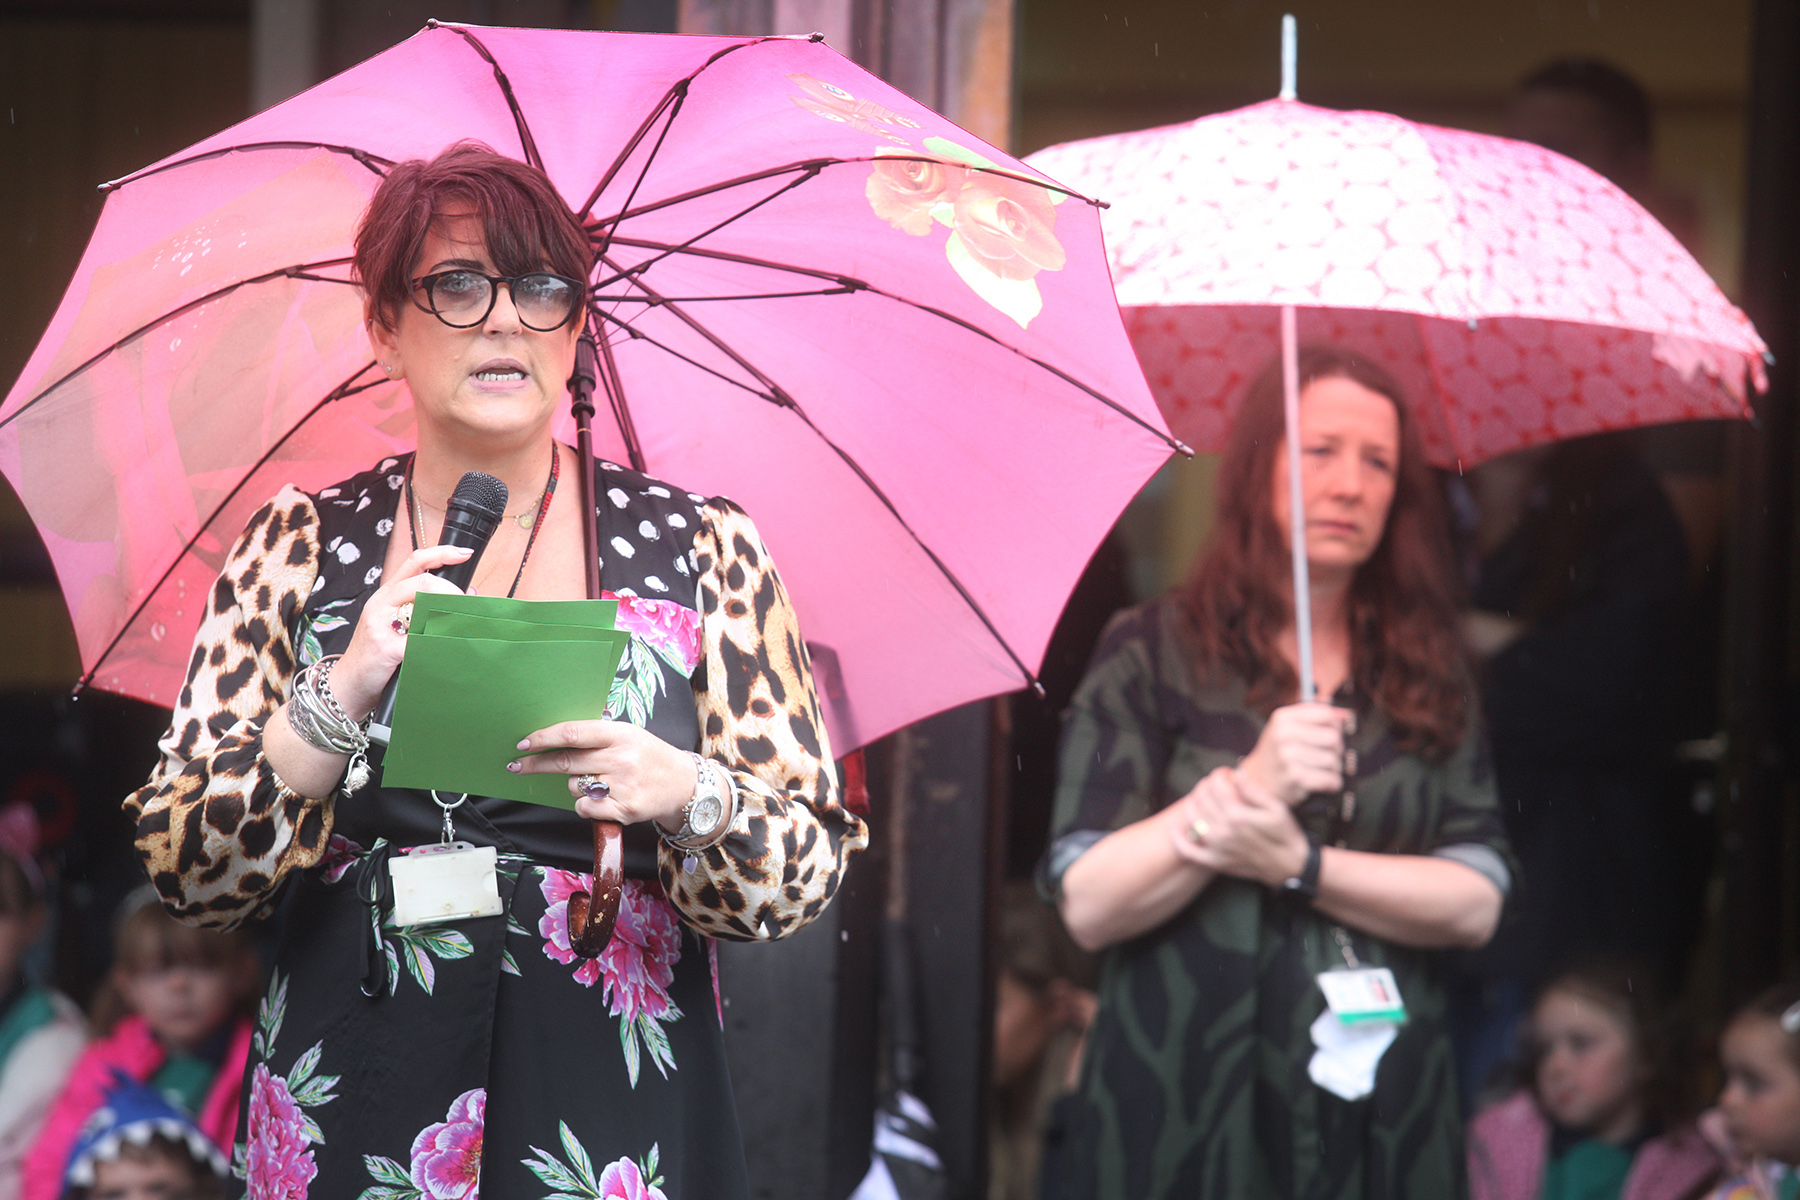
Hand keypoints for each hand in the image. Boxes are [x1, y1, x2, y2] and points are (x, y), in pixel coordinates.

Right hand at [331, 544, 471, 717]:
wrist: (349, 684)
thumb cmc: (378, 655)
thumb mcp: (398, 624)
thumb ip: (427, 608)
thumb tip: (469, 594)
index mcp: (387, 594)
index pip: (415, 561)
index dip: (442, 553)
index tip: (465, 554)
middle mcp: (382, 603)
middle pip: (424, 582)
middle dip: (452, 593)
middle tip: (466, 607)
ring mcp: (380, 624)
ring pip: (424, 607)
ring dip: (450, 618)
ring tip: (461, 628)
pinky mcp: (385, 648)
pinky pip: (421, 641)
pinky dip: (439, 643)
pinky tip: (446, 649)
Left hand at [508, 720, 697, 829]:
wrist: (684, 785)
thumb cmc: (650, 757)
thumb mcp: (629, 735)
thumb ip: (597, 735)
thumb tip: (555, 735)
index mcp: (621, 734)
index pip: (573, 733)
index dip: (544, 738)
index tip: (524, 743)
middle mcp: (621, 758)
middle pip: (566, 762)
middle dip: (537, 764)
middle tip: (519, 765)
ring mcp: (623, 785)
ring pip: (574, 786)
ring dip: (576, 785)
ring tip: (599, 782)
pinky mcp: (624, 809)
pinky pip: (584, 807)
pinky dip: (586, 806)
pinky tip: (602, 799)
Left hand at [1169, 768, 1309, 886]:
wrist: (1290, 867)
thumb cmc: (1286, 834)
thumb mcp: (1277, 808)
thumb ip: (1253, 790)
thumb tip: (1236, 772)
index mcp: (1238, 815)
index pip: (1216, 785)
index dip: (1219, 774)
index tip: (1226, 773)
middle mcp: (1223, 831)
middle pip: (1202, 798)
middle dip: (1207, 785)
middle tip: (1217, 785)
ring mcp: (1216, 848)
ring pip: (1191, 817)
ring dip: (1193, 802)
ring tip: (1204, 798)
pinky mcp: (1214, 861)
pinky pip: (1187, 850)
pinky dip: (1178, 837)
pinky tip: (1176, 826)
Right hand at [1238, 702, 1351, 803]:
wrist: (1257, 781)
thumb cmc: (1278, 753)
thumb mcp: (1288, 728)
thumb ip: (1315, 717)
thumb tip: (1347, 715)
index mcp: (1282, 717)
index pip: (1326, 714)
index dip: (1335, 726)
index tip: (1330, 736)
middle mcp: (1283, 734)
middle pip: (1333, 738)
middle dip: (1336, 750)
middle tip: (1326, 757)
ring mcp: (1287, 755)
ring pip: (1333, 760)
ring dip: (1334, 769)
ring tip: (1322, 771)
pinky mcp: (1294, 777)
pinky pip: (1330, 779)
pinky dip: (1332, 783)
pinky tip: (1324, 783)